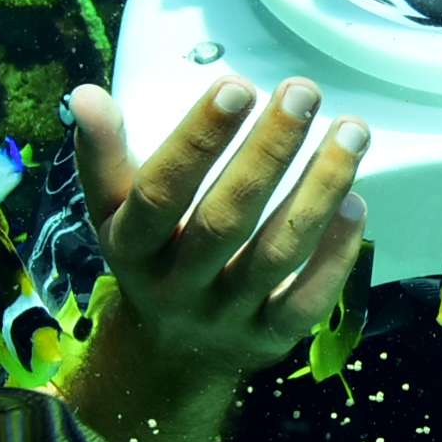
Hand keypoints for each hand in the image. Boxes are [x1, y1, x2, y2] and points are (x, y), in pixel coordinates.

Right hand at [67, 76, 368, 388]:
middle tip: (302, 92)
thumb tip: (85, 95)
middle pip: (225, 219)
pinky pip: (307, 302)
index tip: (235, 86)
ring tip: (351, 132)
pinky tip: (356, 203)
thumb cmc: (150, 256)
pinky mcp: (270, 339)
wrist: (172, 355)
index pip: (160, 192)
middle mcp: (176, 286)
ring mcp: (226, 317)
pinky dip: (335, 255)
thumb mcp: (114, 212)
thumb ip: (103, 155)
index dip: (198, 141)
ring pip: (276, 255)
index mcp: (130, 248)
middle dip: (268, 152)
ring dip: (319, 190)